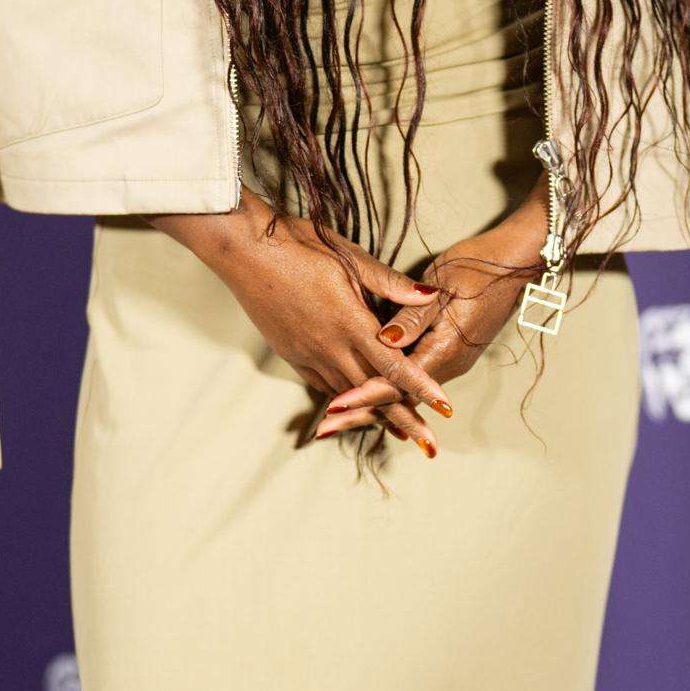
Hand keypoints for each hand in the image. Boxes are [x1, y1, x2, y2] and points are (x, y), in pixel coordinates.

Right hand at [151, 189, 455, 451]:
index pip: (395, 365)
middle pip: (374, 392)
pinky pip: (322, 384)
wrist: (244, 250)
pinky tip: (353, 405)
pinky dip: (343, 398)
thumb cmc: (298, 244)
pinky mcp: (290, 354)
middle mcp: (329, 346)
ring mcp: (307, 353)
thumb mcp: (349, 257)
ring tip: (398, 432)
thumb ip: (390, 283)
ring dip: (374, 414)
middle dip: (404, 419)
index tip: (445, 409)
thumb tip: (430, 295)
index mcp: (350, 322)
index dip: (422, 388)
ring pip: (346, 393)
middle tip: (428, 446)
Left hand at [313, 190, 550, 443]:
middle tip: (323, 429)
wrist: (513, 264)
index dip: (363, 394)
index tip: (334, 407)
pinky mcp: (448, 354)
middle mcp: (447, 365)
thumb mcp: (442, 286)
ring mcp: (449, 362)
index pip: (396, 383)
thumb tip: (384, 341)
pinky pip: (412, 381)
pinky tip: (366, 396)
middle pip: (397, 399)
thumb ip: (411, 317)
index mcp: (443, 351)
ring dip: (371, 407)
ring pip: (404, 393)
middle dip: (359, 414)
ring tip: (336, 421)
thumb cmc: (476, 268)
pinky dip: (386, 391)